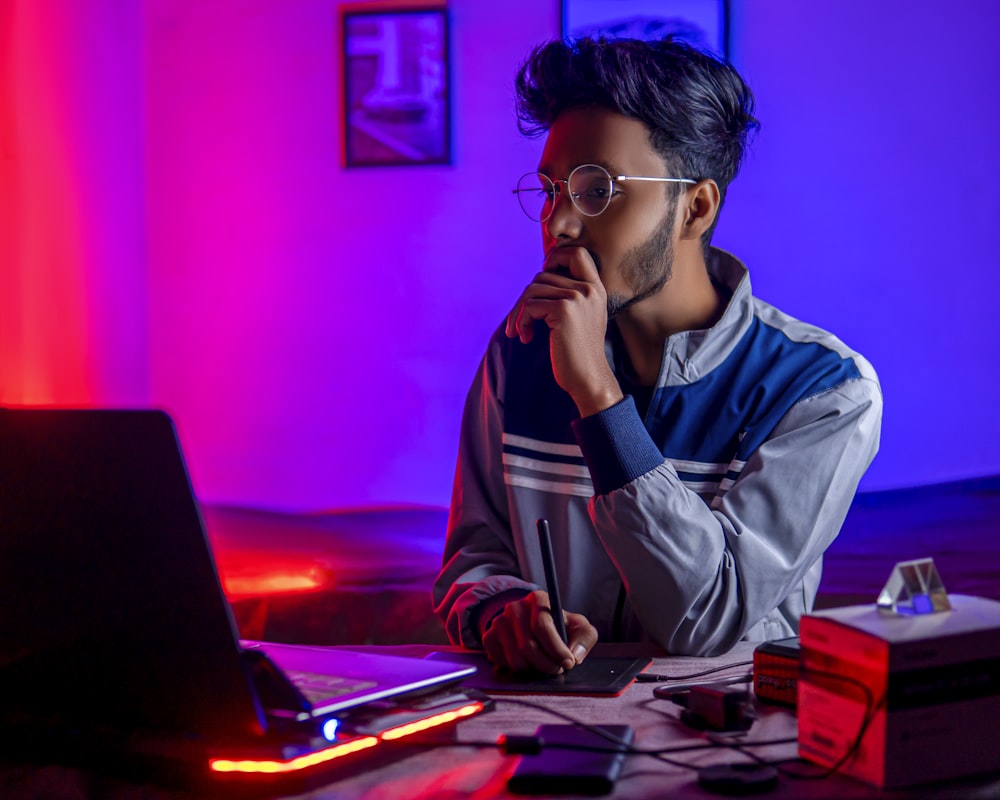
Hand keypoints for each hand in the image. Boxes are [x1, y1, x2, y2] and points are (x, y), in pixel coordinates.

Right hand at [481, 590, 597, 674]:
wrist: (532, 623)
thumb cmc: (559, 626)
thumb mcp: (578, 627)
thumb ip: (585, 638)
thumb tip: (574, 656)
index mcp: (537, 599)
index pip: (542, 626)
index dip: (557, 649)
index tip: (568, 663)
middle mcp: (514, 607)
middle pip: (528, 646)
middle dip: (547, 665)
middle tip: (557, 669)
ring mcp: (498, 622)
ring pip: (516, 660)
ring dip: (534, 671)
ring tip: (544, 665)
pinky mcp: (489, 638)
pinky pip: (503, 664)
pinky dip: (518, 670)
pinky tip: (528, 662)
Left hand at [505, 247, 622, 416]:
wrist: (588, 378)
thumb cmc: (577, 353)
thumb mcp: (579, 318)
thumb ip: (568, 296)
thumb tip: (537, 279)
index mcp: (596, 288)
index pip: (577, 252)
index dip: (554, 258)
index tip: (541, 284)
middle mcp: (589, 289)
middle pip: (544, 273)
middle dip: (525, 297)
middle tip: (520, 321)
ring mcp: (578, 298)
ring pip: (533, 288)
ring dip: (518, 311)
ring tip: (519, 331)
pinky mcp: (564, 310)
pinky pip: (530, 305)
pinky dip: (520, 321)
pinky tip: (524, 337)